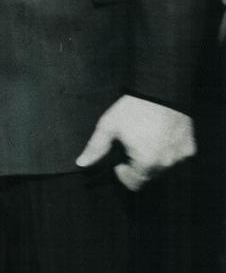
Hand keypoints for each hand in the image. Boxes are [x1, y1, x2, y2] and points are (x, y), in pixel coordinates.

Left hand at [76, 95, 194, 190]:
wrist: (161, 88)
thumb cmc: (133, 107)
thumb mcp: (109, 125)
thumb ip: (96, 147)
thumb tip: (82, 163)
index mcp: (146, 162)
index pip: (134, 184)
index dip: (123, 174)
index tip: (120, 159)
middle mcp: (166, 164)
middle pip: (148, 175)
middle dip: (138, 164)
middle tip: (132, 143)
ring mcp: (180, 156)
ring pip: (163, 166)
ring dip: (154, 158)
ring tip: (146, 136)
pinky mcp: (190, 147)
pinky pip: (176, 155)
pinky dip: (168, 149)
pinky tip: (161, 133)